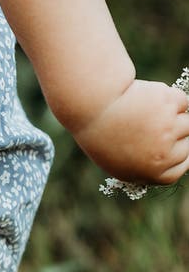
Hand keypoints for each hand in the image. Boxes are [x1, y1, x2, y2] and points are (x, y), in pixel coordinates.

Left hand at [74, 78, 188, 184]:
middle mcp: (164, 155)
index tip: (176, 146)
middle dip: (175, 135)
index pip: (180, 169)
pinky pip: (182, 102)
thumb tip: (163, 161)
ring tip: (148, 111)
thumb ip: (142, 166)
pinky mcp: (170, 104)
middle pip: (187, 145)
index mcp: (151, 172)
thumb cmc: (98, 134)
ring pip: (187, 123)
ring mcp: (170, 129)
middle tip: (153, 124)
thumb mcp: (116, 163)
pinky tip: (149, 98)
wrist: (93, 107)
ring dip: (172, 116)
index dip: (179, 156)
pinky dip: (170, 98)